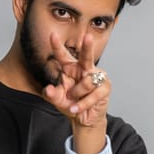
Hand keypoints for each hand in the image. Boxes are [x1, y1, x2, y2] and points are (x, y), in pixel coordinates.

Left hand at [42, 32, 110, 153]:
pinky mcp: (105, 87)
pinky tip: (77, 108)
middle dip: (87, 47)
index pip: (63, 56)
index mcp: (70, 68)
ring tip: (73, 101)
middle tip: (88, 37)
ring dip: (77, 94)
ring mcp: (96, 77)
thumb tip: (48, 89)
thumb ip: (51, 95)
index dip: (57, 46)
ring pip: (87, 82)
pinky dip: (83, 103)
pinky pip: (94, 94)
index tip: (52, 35)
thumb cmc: (70, 104)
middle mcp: (84, 69)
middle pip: (86, 56)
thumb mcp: (57, 100)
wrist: (83, 118)